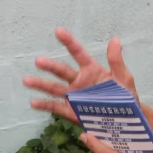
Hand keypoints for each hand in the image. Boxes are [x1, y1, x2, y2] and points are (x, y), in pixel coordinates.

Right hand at [23, 27, 138, 121]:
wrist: (126, 121)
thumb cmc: (126, 97)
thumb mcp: (124, 79)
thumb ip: (117, 61)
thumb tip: (115, 40)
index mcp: (91, 70)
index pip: (78, 53)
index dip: (69, 42)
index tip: (58, 31)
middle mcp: (79, 81)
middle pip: (61, 71)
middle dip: (50, 66)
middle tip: (38, 61)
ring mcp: (73, 96)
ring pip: (54, 88)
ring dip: (40, 84)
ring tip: (26, 80)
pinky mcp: (71, 111)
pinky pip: (55, 107)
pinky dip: (44, 105)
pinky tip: (33, 103)